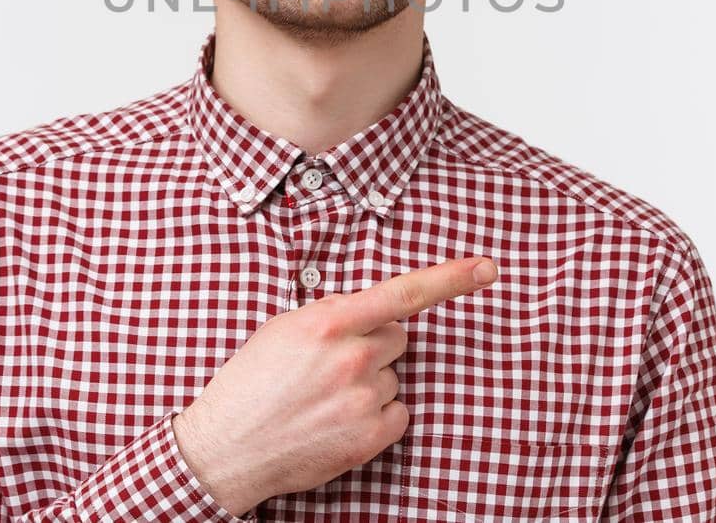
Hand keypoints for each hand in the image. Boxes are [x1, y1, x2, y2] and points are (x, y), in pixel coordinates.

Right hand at [172, 256, 498, 515]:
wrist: (228, 447)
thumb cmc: (250, 383)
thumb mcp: (283, 329)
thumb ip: (332, 312)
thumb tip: (367, 308)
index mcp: (330, 322)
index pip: (403, 292)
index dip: (451, 278)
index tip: (487, 268)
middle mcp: (353, 358)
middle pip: (398, 337)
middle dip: (375, 344)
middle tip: (333, 364)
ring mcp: (365, 399)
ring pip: (394, 377)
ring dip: (370, 383)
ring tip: (324, 398)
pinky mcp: (371, 436)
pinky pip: (398, 413)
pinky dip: (377, 416)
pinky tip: (338, 421)